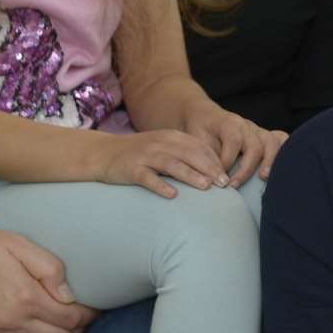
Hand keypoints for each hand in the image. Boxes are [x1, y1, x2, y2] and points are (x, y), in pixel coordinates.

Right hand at [0, 227, 96, 332]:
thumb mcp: (18, 244)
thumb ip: (49, 268)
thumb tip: (70, 294)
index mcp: (24, 298)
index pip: (70, 318)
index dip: (89, 312)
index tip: (96, 303)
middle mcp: (12, 322)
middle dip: (80, 327)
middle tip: (86, 311)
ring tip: (69, 321)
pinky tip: (45, 328)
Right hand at [97, 127, 230, 195]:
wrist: (103, 153)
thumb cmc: (139, 154)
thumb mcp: (163, 147)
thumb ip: (184, 154)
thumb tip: (212, 170)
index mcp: (171, 137)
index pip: (198, 146)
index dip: (214, 159)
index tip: (228, 174)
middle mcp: (160, 144)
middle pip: (189, 154)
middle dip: (208, 168)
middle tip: (223, 183)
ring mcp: (145, 156)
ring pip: (172, 164)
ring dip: (190, 175)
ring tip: (206, 186)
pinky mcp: (131, 169)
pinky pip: (148, 178)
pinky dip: (160, 185)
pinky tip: (172, 195)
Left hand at [183, 100, 288, 185]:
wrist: (204, 116)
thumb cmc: (200, 131)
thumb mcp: (196, 140)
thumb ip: (206, 156)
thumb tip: (214, 178)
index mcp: (229, 122)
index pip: (234, 141)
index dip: (228, 160)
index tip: (219, 178)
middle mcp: (246, 125)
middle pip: (255, 145)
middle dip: (246, 168)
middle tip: (234, 186)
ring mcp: (258, 131)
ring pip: (272, 142)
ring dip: (270, 161)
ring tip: (263, 178)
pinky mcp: (265, 137)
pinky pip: (282, 140)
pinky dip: (284, 152)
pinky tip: (280, 169)